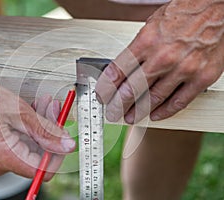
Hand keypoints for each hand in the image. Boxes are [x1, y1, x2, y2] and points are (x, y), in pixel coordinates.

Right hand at [0, 62, 75, 180]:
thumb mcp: (20, 113)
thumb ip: (46, 132)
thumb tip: (66, 145)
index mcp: (4, 156)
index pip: (44, 170)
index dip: (58, 153)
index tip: (63, 136)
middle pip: (37, 155)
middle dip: (49, 131)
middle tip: (53, 109)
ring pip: (29, 147)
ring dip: (39, 126)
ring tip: (42, 104)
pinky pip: (18, 144)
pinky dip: (28, 128)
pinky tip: (31, 111)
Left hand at [96, 0, 223, 122]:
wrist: (217, 10)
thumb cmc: (183, 14)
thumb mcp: (150, 26)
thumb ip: (137, 50)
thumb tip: (121, 71)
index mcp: (146, 41)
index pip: (117, 72)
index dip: (106, 89)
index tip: (102, 96)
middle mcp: (163, 57)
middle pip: (132, 90)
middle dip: (118, 106)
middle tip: (113, 112)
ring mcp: (183, 69)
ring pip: (153, 100)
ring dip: (138, 112)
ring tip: (131, 117)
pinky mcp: (201, 78)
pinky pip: (178, 102)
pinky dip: (164, 112)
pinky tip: (155, 115)